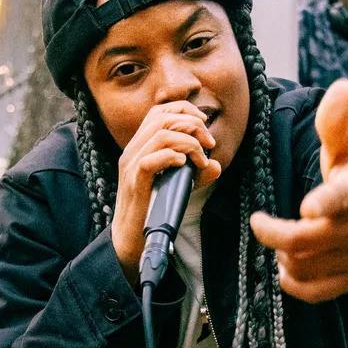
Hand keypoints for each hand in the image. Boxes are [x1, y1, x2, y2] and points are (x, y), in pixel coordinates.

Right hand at [110, 101, 220, 278]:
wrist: (131, 238)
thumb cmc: (154, 209)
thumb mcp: (178, 185)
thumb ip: (196, 174)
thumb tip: (216, 165)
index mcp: (141, 145)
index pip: (160, 110)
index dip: (185, 110)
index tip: (205, 126)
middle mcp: (133, 150)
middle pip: (163, 117)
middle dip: (193, 125)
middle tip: (209, 145)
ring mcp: (131, 164)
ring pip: (161, 134)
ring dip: (189, 142)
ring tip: (200, 159)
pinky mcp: (133, 182)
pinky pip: (151, 159)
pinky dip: (173, 157)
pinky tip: (185, 166)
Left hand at [249, 80, 347, 302]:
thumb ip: (335, 120)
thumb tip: (343, 85)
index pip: (343, 198)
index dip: (326, 203)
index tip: (307, 207)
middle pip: (308, 239)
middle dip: (273, 232)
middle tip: (259, 221)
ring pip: (306, 265)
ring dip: (283, 255)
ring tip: (279, 240)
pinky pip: (315, 291)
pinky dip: (293, 282)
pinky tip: (288, 265)